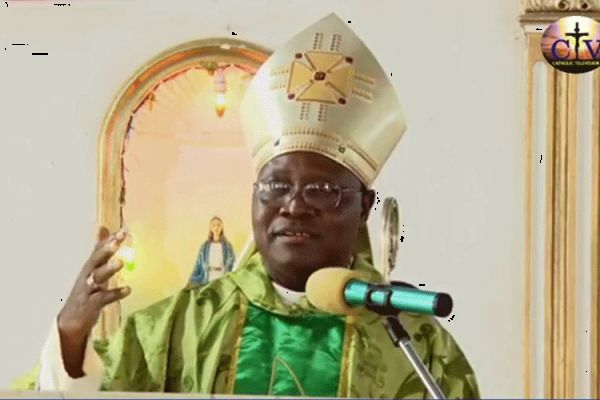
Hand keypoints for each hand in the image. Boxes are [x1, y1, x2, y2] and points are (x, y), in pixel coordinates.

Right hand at [56, 226, 131, 375]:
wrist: (71, 322)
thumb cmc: (87, 292)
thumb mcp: (93, 270)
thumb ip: (101, 251)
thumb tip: (102, 229)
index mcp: (90, 267)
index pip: (99, 250)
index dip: (110, 240)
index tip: (124, 231)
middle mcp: (87, 276)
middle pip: (95, 260)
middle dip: (105, 251)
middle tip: (117, 242)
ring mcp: (88, 290)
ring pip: (97, 277)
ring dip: (108, 269)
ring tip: (120, 262)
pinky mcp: (91, 305)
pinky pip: (104, 298)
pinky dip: (115, 294)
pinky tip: (128, 290)